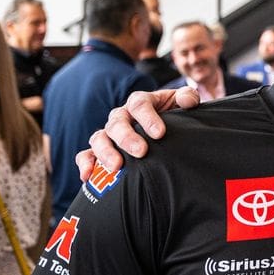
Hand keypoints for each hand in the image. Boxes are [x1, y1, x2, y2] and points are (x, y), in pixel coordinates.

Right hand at [75, 87, 198, 178]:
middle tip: (141, 152)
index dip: (148, 118)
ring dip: (105, 152)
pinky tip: (88, 177)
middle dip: (127, 137)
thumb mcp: (182, 103)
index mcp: (140, 102)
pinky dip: (85, 163)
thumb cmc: (173, 116)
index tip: (160, 133)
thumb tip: (188, 102)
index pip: (139, 104)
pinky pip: (86, 154)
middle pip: (117, 122)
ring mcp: (109, 133)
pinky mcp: (101, 149)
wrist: (164, 131)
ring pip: (99, 138)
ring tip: (116, 166)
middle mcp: (122, 116)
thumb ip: (187, 98)